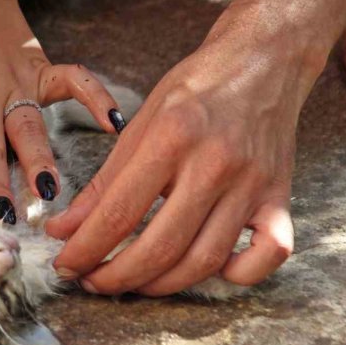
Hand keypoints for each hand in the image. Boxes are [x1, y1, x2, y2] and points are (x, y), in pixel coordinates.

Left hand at [47, 29, 316, 293]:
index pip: (118, 212)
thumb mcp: (140, 123)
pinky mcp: (281, 196)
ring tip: (134, 282)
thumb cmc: (196, 89)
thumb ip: (102, 182)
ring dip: (162, 284)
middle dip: (117, 276)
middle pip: (161, 246)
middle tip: (93, 282)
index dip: (85, 249)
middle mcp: (215, 162)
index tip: (66, 265)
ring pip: (206, 260)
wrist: (264, 60)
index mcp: (172, 136)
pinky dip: (239, 274)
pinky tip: (210, 269)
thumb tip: (64, 229)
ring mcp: (253, 183)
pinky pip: (271, 254)